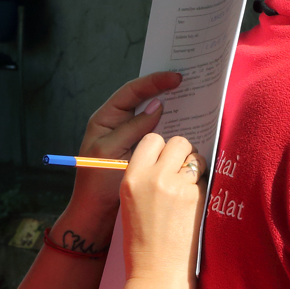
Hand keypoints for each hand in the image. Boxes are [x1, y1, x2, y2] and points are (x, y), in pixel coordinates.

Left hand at [51, 73, 182, 254]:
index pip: (131, 91)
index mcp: (106, 118)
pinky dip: (172, 127)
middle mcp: (118, 122)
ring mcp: (131, 135)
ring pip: (153, 114)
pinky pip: (158, 132)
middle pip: (143, 98)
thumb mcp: (111, 152)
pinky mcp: (142, 149)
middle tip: (188, 80)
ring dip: (171, 107)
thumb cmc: (97, 182)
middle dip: (164, 88)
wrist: (97, 211)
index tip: (175, 78)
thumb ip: (132, 128)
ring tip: (192, 98)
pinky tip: (188, 125)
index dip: (153, 82)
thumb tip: (157, 106)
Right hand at [118, 131, 204, 284]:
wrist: (157, 270)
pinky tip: (192, 205)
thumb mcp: (130, 202)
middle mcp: (153, 177)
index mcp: (132, 177)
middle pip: (177, 142)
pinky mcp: (196, 198)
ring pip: (195, 157)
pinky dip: (201, 188)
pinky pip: (204, 179)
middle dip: (183, 153)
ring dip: (196, 167)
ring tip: (188, 188)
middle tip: (181, 170)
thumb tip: (166, 156)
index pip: (152, 140)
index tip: (165, 158)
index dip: (161, 147)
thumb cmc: (141, 240)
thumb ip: (144, 177)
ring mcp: (176, 187)